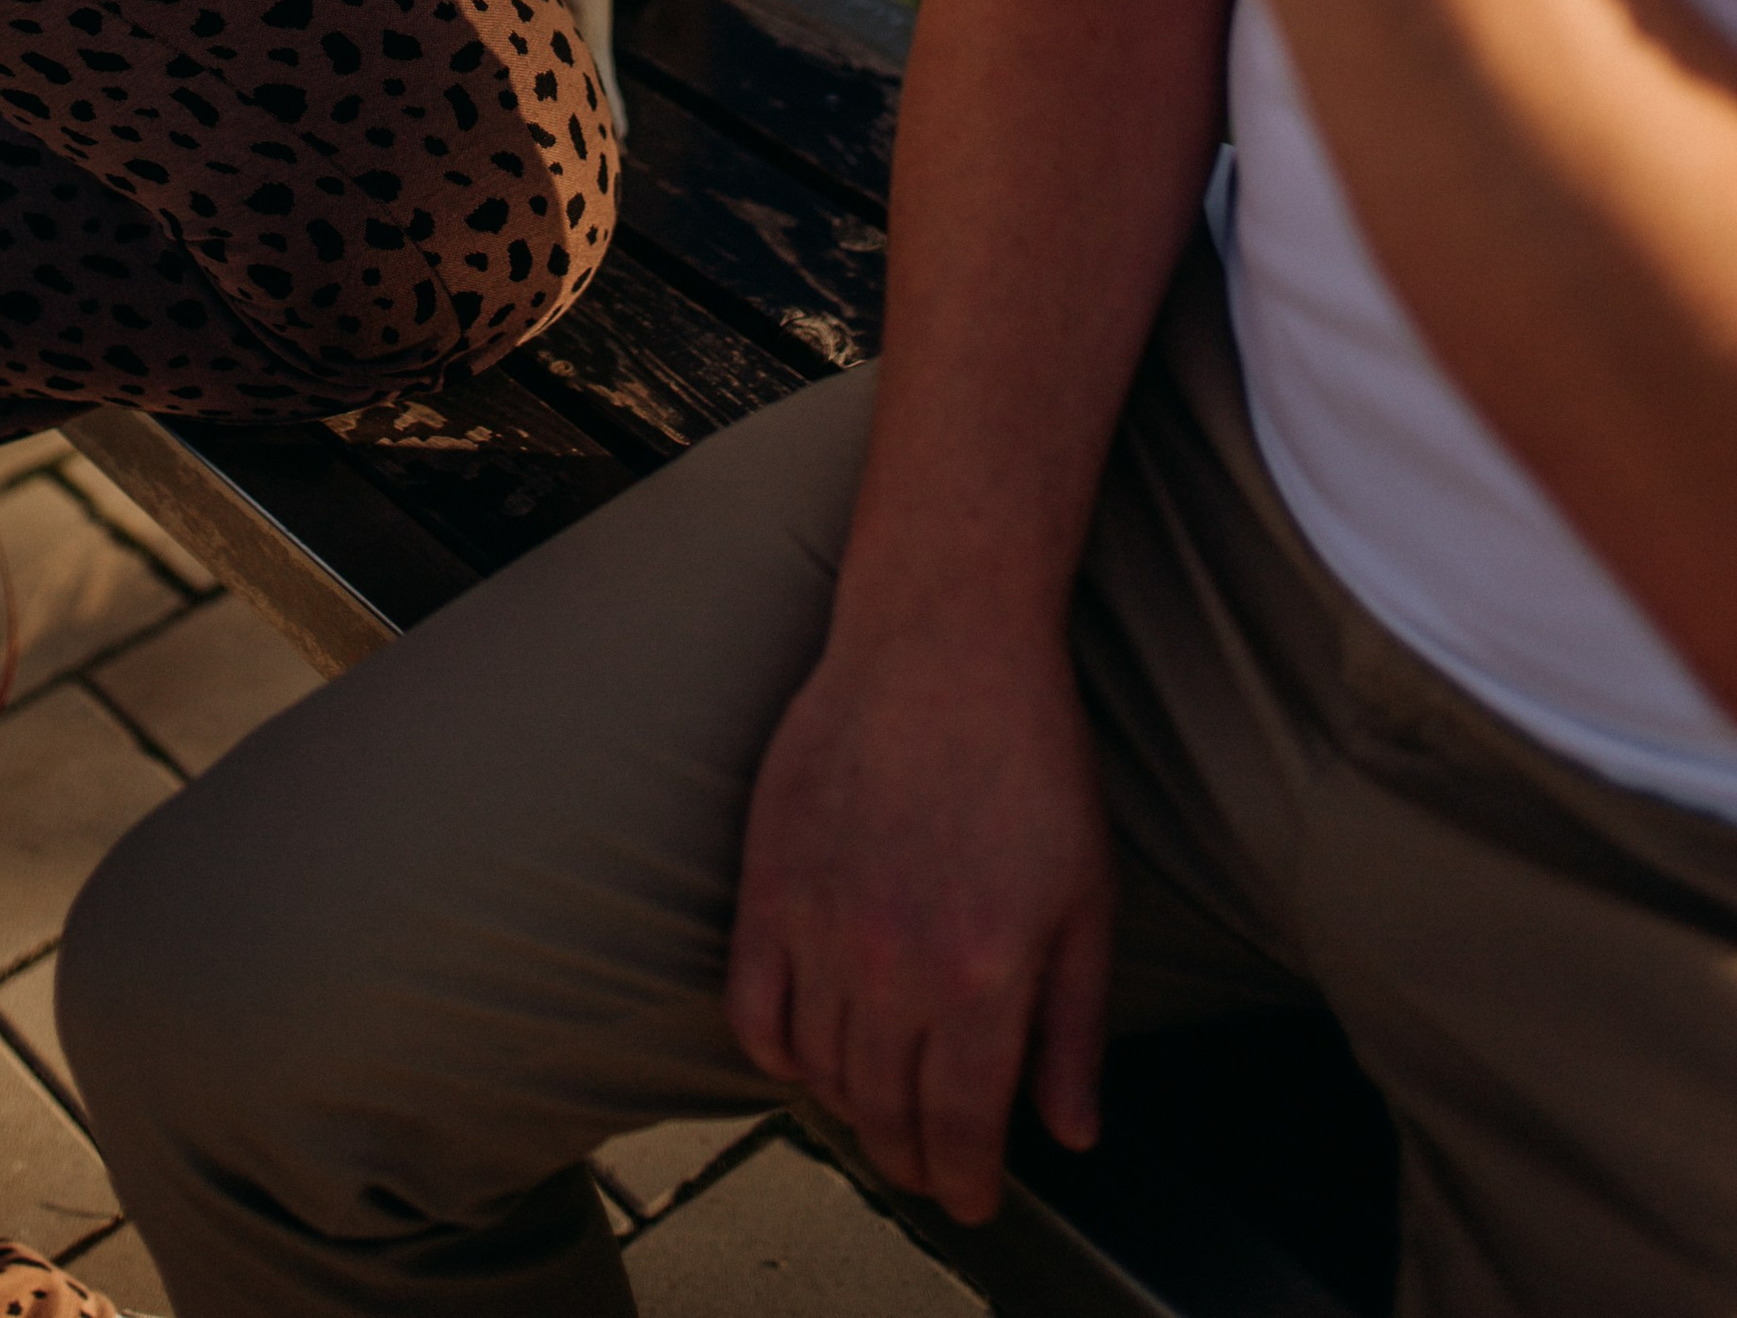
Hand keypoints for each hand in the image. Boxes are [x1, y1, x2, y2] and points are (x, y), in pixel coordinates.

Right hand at [727, 617, 1113, 1224]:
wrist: (945, 641)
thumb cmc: (1028, 754)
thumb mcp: (1088, 896)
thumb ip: (1074, 1028)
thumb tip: (1068, 1132)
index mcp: (983, 977)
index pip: (959, 1129)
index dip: (966, 1183)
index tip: (974, 1200)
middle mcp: (895, 967)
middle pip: (884, 1114)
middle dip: (911, 1162)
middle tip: (930, 1171)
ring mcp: (822, 926)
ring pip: (820, 1071)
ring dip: (850, 1111)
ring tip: (877, 1113)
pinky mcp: (770, 882)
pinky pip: (752, 1006)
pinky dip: (775, 1051)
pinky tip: (803, 1056)